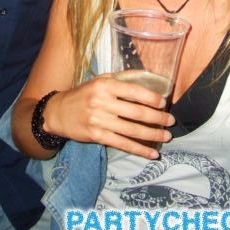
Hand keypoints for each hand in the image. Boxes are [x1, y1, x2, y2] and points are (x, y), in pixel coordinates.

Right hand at [47, 73, 174, 158]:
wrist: (59, 112)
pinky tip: (152, 154)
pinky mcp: (97, 136)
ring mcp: (99, 121)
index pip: (134, 91)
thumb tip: (150, 76)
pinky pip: (122, 144)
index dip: (151, 98)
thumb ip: (123, 78)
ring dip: (152, 135)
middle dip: (157, 118)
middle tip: (171, 121)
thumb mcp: (101, 80)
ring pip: (131, 130)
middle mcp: (102, 102)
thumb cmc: (84, 93)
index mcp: (105, 85)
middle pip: (136, 112)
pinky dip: (139, 150)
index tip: (163, 103)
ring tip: (166, 136)